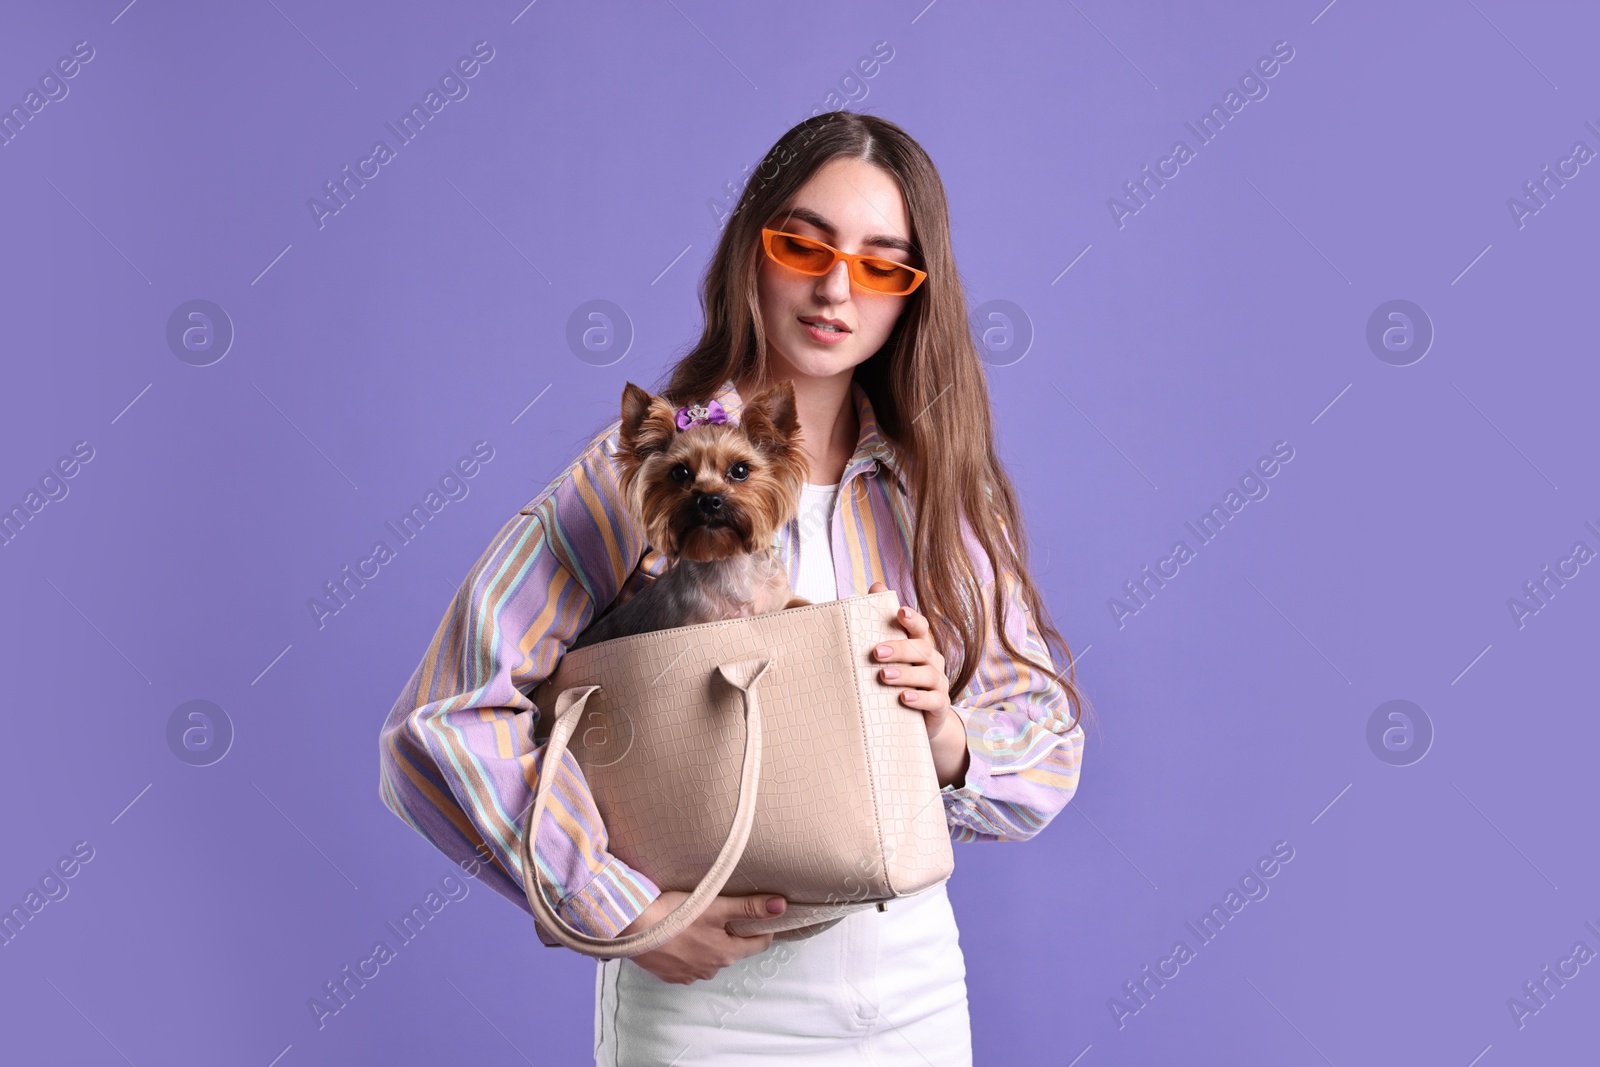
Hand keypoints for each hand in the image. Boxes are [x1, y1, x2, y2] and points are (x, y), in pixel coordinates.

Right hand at [619, 890, 786, 983]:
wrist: (631, 927)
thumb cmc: (675, 915)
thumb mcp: (716, 906)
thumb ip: (749, 908)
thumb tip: (782, 906)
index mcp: (726, 954)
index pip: (758, 944)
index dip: (761, 927)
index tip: (757, 914)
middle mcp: (711, 969)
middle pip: (732, 950)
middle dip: (730, 933)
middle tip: (720, 911)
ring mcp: (688, 975)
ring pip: (709, 957)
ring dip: (707, 943)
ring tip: (695, 921)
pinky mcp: (669, 975)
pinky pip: (687, 964)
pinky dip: (687, 951)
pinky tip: (677, 935)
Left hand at [867, 581, 969, 788]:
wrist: (917, 721)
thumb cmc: (897, 680)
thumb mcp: (888, 655)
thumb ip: (880, 623)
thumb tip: (875, 585)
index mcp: (919, 645)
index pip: (920, 627)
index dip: (912, 619)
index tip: (899, 612)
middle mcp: (932, 661)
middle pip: (921, 649)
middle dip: (899, 649)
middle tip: (875, 652)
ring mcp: (938, 683)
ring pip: (928, 674)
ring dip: (906, 674)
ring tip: (884, 676)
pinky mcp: (939, 706)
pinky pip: (934, 700)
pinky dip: (919, 698)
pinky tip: (903, 698)